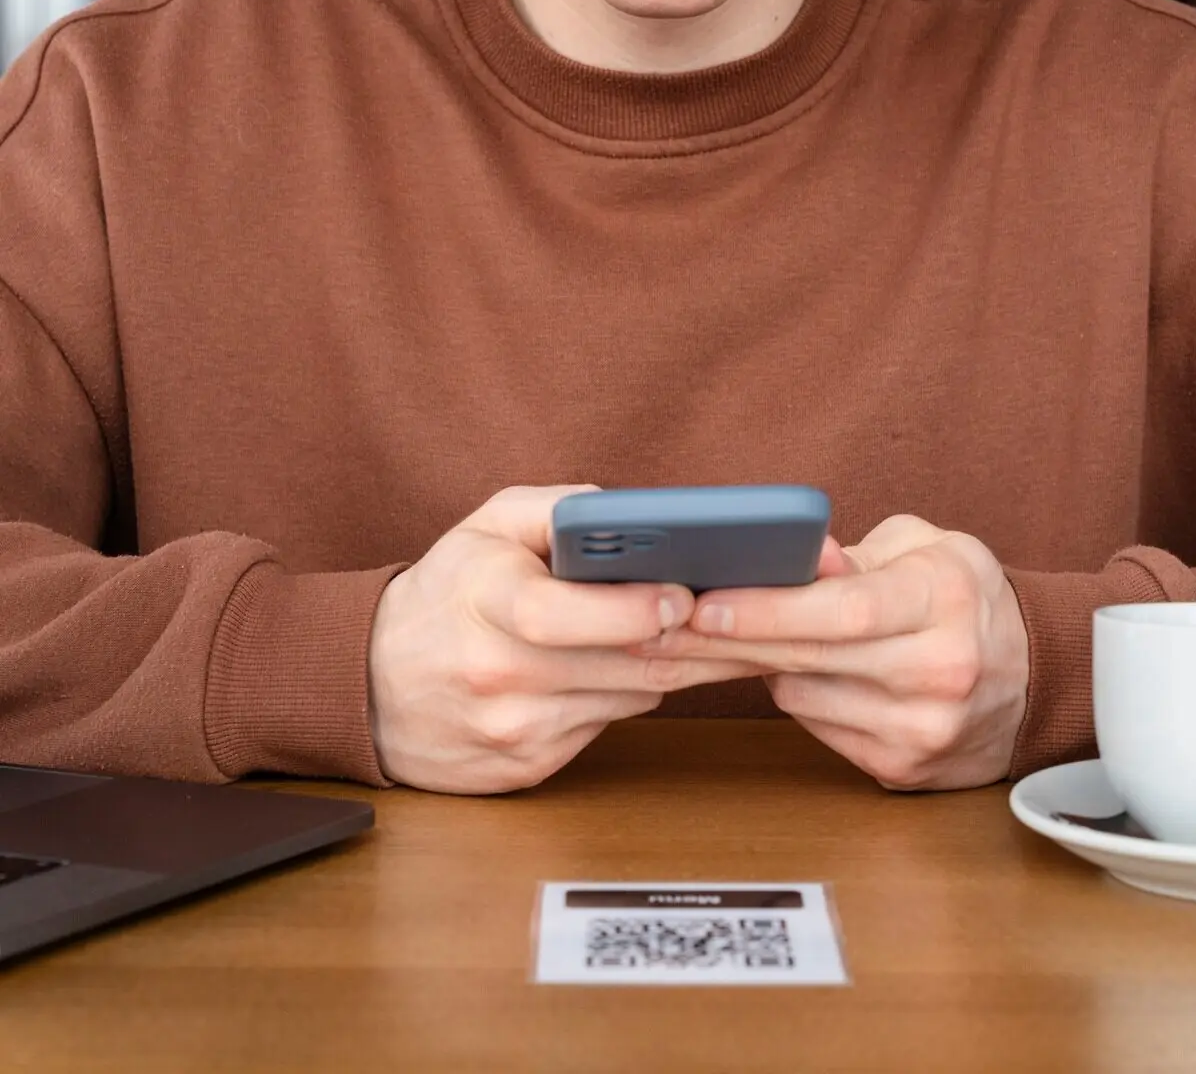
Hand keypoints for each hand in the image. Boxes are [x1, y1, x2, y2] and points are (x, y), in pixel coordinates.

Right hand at [367, 486, 762, 793]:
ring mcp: (514, 729)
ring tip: (716, 636)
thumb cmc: (443, 593)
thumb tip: (634, 515)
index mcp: (485, 603)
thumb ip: (558, 508)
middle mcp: (497, 674)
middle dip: (692, 641)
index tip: (686, 593)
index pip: (564, 614)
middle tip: (745, 616)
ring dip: (675, 667)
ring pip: (629, 698)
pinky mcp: (527, 768)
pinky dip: (633, 695)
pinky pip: (607, 727)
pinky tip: (645, 666)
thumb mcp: (485, 526)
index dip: (634, 608)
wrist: (369, 686)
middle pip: (619, 664)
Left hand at [643, 515, 1029, 789]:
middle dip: (729, 641)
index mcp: (945, 601)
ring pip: (803, 698)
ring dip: (762, 668)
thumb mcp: (925, 548)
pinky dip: (799, 697)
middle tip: (664, 625)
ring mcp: (923, 729)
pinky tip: (795, 671)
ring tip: (732, 635)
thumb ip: (858, 554)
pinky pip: (820, 730)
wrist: (1036, 675)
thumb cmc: (965, 596)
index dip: (769, 609)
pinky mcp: (905, 770)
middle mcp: (940, 670)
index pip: (844, 610)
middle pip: (812, 658)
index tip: (706, 604)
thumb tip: (801, 559)